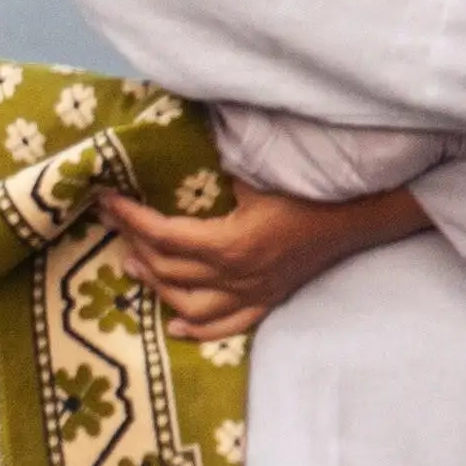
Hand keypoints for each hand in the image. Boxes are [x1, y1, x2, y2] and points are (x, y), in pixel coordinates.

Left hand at [94, 182, 424, 339]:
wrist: (359, 214)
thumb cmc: (311, 187)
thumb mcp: (259, 170)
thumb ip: (219, 160)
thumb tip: (176, 136)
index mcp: (232, 243)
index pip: (164, 236)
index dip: (131, 219)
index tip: (106, 200)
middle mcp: (238, 277)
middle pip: (170, 270)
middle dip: (135, 245)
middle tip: (113, 224)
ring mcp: (253, 294)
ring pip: (190, 306)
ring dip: (158, 287)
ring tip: (134, 265)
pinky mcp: (268, 301)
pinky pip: (228, 327)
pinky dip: (197, 329)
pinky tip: (176, 325)